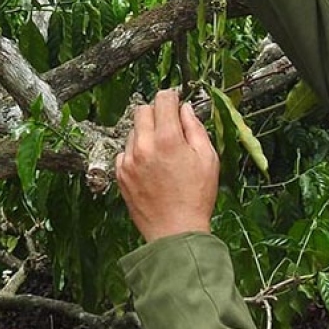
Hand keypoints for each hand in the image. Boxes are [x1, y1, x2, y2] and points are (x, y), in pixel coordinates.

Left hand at [116, 90, 220, 241]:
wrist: (175, 231)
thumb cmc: (196, 197)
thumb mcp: (207, 159)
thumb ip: (195, 128)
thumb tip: (185, 109)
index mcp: (168, 139)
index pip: (163, 99)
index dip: (172, 97)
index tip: (175, 101)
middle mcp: (144, 146)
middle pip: (142, 110)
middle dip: (156, 113)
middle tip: (169, 127)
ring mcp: (129, 160)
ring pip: (133, 131)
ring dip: (146, 134)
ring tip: (162, 154)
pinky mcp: (121, 174)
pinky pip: (125, 152)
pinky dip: (136, 153)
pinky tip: (150, 167)